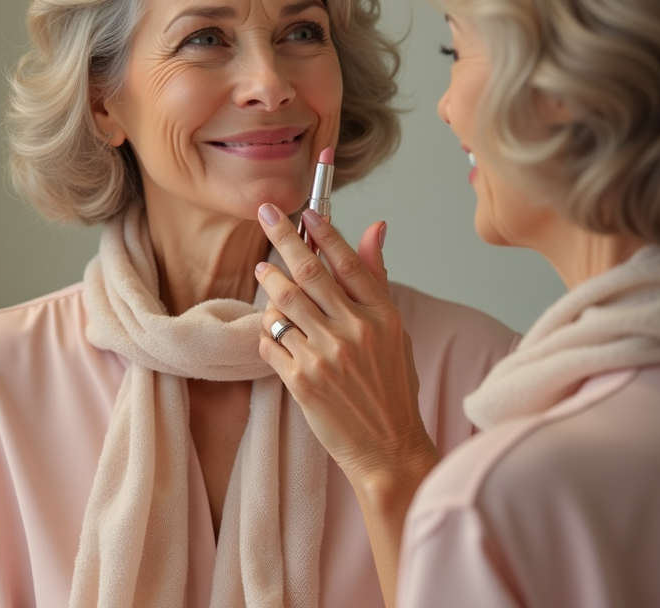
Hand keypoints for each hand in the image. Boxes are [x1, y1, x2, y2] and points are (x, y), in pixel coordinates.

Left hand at [254, 205, 436, 489]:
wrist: (387, 448)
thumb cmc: (391, 389)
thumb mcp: (395, 333)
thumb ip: (376, 282)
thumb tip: (374, 228)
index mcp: (381, 317)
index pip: (348, 262)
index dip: (324, 231)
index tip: (304, 210)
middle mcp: (354, 332)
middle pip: (309, 272)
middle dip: (283, 238)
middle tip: (265, 214)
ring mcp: (326, 356)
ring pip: (283, 303)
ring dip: (269, 282)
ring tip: (264, 270)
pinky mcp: (301, 381)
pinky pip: (270, 341)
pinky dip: (266, 330)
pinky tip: (272, 328)